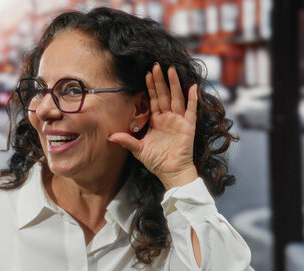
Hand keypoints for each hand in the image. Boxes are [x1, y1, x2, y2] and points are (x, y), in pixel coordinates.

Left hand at [109, 63, 198, 189]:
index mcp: (156, 120)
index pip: (154, 99)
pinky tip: (192, 87)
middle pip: (165, 94)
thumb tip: (110, 136)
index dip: (150, 87)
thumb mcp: (138, 150)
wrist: (171, 173)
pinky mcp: (188, 126)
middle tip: (157, 65)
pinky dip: (192, 99)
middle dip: (160, 80)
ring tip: (172, 70)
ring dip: (174, 84)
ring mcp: (179, 120)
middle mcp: (168, 117)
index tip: (146, 74)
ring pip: (177, 98)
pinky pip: (191, 110)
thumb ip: (127, 141)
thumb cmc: (156, 161)